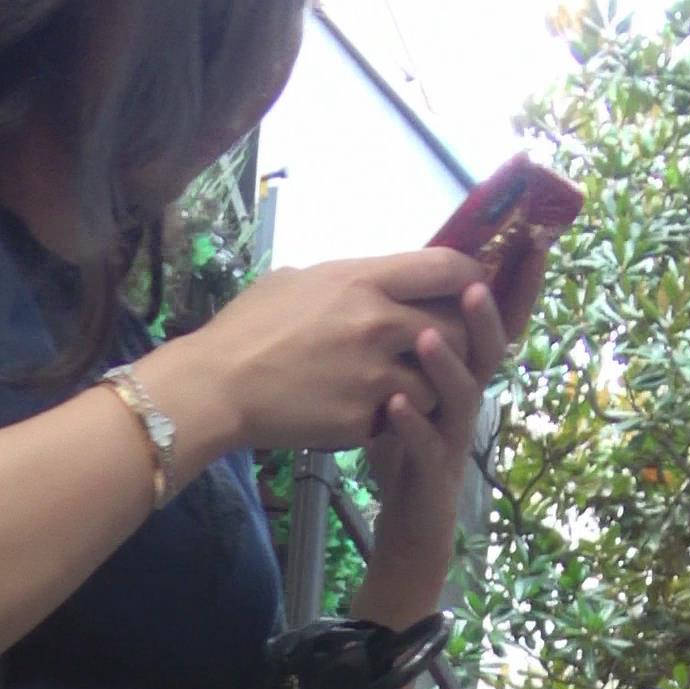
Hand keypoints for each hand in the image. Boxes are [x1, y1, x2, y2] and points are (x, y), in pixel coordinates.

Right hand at [189, 249, 491, 457]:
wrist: (217, 387)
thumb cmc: (246, 329)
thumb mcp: (297, 279)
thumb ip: (345, 279)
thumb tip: (368, 278)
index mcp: (364, 279)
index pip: (448, 268)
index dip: (471, 279)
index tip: (472, 290)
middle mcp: (378, 322)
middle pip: (456, 330)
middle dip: (454, 344)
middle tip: (438, 354)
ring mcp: (373, 375)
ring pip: (436, 384)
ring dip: (426, 389)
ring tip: (398, 391)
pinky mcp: (363, 419)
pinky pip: (399, 420)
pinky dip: (392, 421)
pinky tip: (366, 415)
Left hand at [358, 275, 511, 622]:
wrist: (408, 522)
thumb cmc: (408, 448)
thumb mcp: (411, 385)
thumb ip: (413, 343)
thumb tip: (403, 283)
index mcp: (465, 374)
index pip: (496, 323)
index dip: (516, 289)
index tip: (533, 245)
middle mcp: (467, 401)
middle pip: (490, 353)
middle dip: (486, 320)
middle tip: (476, 288)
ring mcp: (454, 437)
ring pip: (462, 397)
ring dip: (446, 366)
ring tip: (425, 337)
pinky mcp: (434, 472)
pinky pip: (426, 445)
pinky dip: (411, 425)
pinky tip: (393, 405)